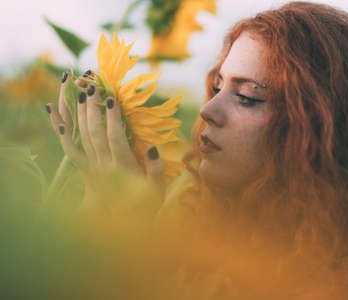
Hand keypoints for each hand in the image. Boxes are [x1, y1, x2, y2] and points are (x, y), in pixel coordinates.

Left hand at [46, 71, 164, 211]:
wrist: (126, 225)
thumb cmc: (146, 204)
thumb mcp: (157, 188)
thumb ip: (155, 168)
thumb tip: (152, 147)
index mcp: (123, 168)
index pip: (115, 137)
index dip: (112, 117)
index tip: (111, 98)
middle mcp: (104, 166)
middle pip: (94, 133)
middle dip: (93, 108)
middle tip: (93, 86)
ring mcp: (92, 168)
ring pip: (82, 137)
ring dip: (80, 114)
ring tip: (81, 93)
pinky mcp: (86, 171)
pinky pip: (71, 151)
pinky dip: (63, 134)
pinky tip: (57, 119)